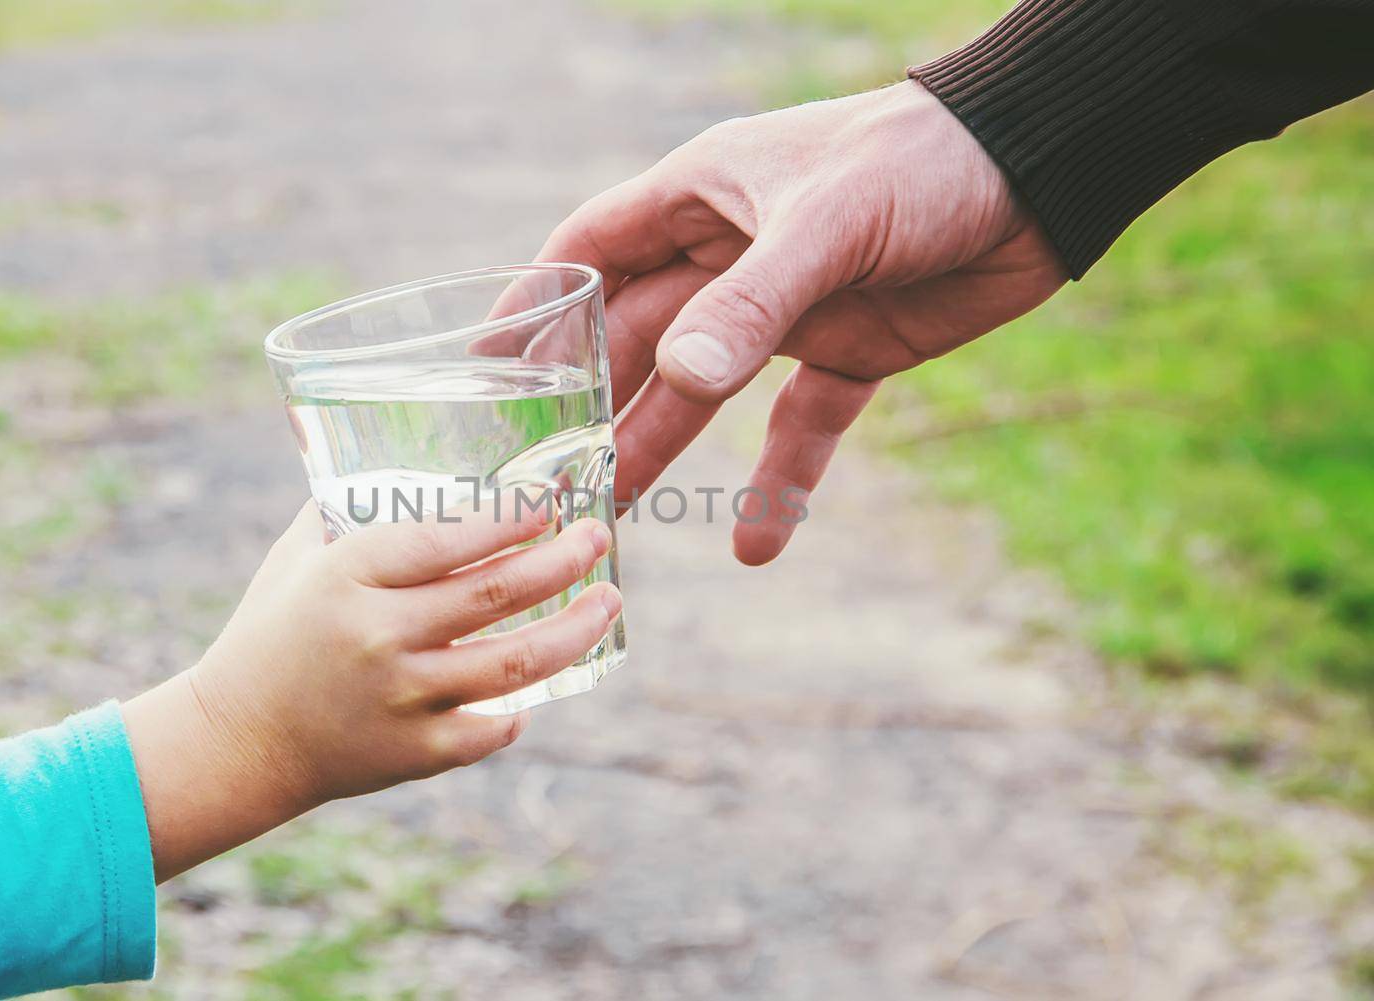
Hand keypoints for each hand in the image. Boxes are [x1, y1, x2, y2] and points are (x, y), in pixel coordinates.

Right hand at [123, 500, 619, 880]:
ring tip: (607, 602)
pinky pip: (492, 728)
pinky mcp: (414, 753)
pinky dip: (521, 708)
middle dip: (565, 558)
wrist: (233, 740)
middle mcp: (381, 636)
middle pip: (500, 591)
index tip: (551, 497)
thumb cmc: (270, 633)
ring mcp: (402, 699)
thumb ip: (350, 510)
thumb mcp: (297, 557)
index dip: (511, 514)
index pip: (449, 536)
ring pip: (516, 663)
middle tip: (599, 536)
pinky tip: (539, 686)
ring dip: (574, 629)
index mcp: (348, 577)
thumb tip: (408, 461)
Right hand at [539, 80, 1067, 563]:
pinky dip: (782, 482)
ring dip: (665, 450)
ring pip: (707, 391)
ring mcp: (791, 308)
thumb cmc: (924, 159)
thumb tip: (678, 380)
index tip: (480, 367)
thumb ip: (753, 304)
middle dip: (594, 403)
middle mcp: (732, 256)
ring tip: (613, 519)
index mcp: (703, 198)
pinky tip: (756, 545)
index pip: (591, 252)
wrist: (1047, 170)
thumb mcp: (828, 222)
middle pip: (640, 337)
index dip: (534, 306)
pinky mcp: (854, 349)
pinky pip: (803, 424)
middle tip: (543, 477)